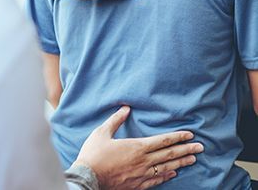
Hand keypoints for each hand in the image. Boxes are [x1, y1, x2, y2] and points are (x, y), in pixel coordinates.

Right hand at [73, 106, 203, 189]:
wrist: (87, 178)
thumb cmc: (94, 154)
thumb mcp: (102, 132)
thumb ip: (116, 120)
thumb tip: (126, 108)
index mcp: (137, 147)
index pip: (163, 141)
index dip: (177, 137)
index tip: (189, 134)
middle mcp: (143, 161)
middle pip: (169, 154)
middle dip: (186, 150)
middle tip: (200, 147)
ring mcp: (141, 175)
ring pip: (166, 168)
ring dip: (181, 163)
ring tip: (193, 159)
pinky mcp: (137, 185)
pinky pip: (156, 181)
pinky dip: (167, 176)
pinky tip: (173, 174)